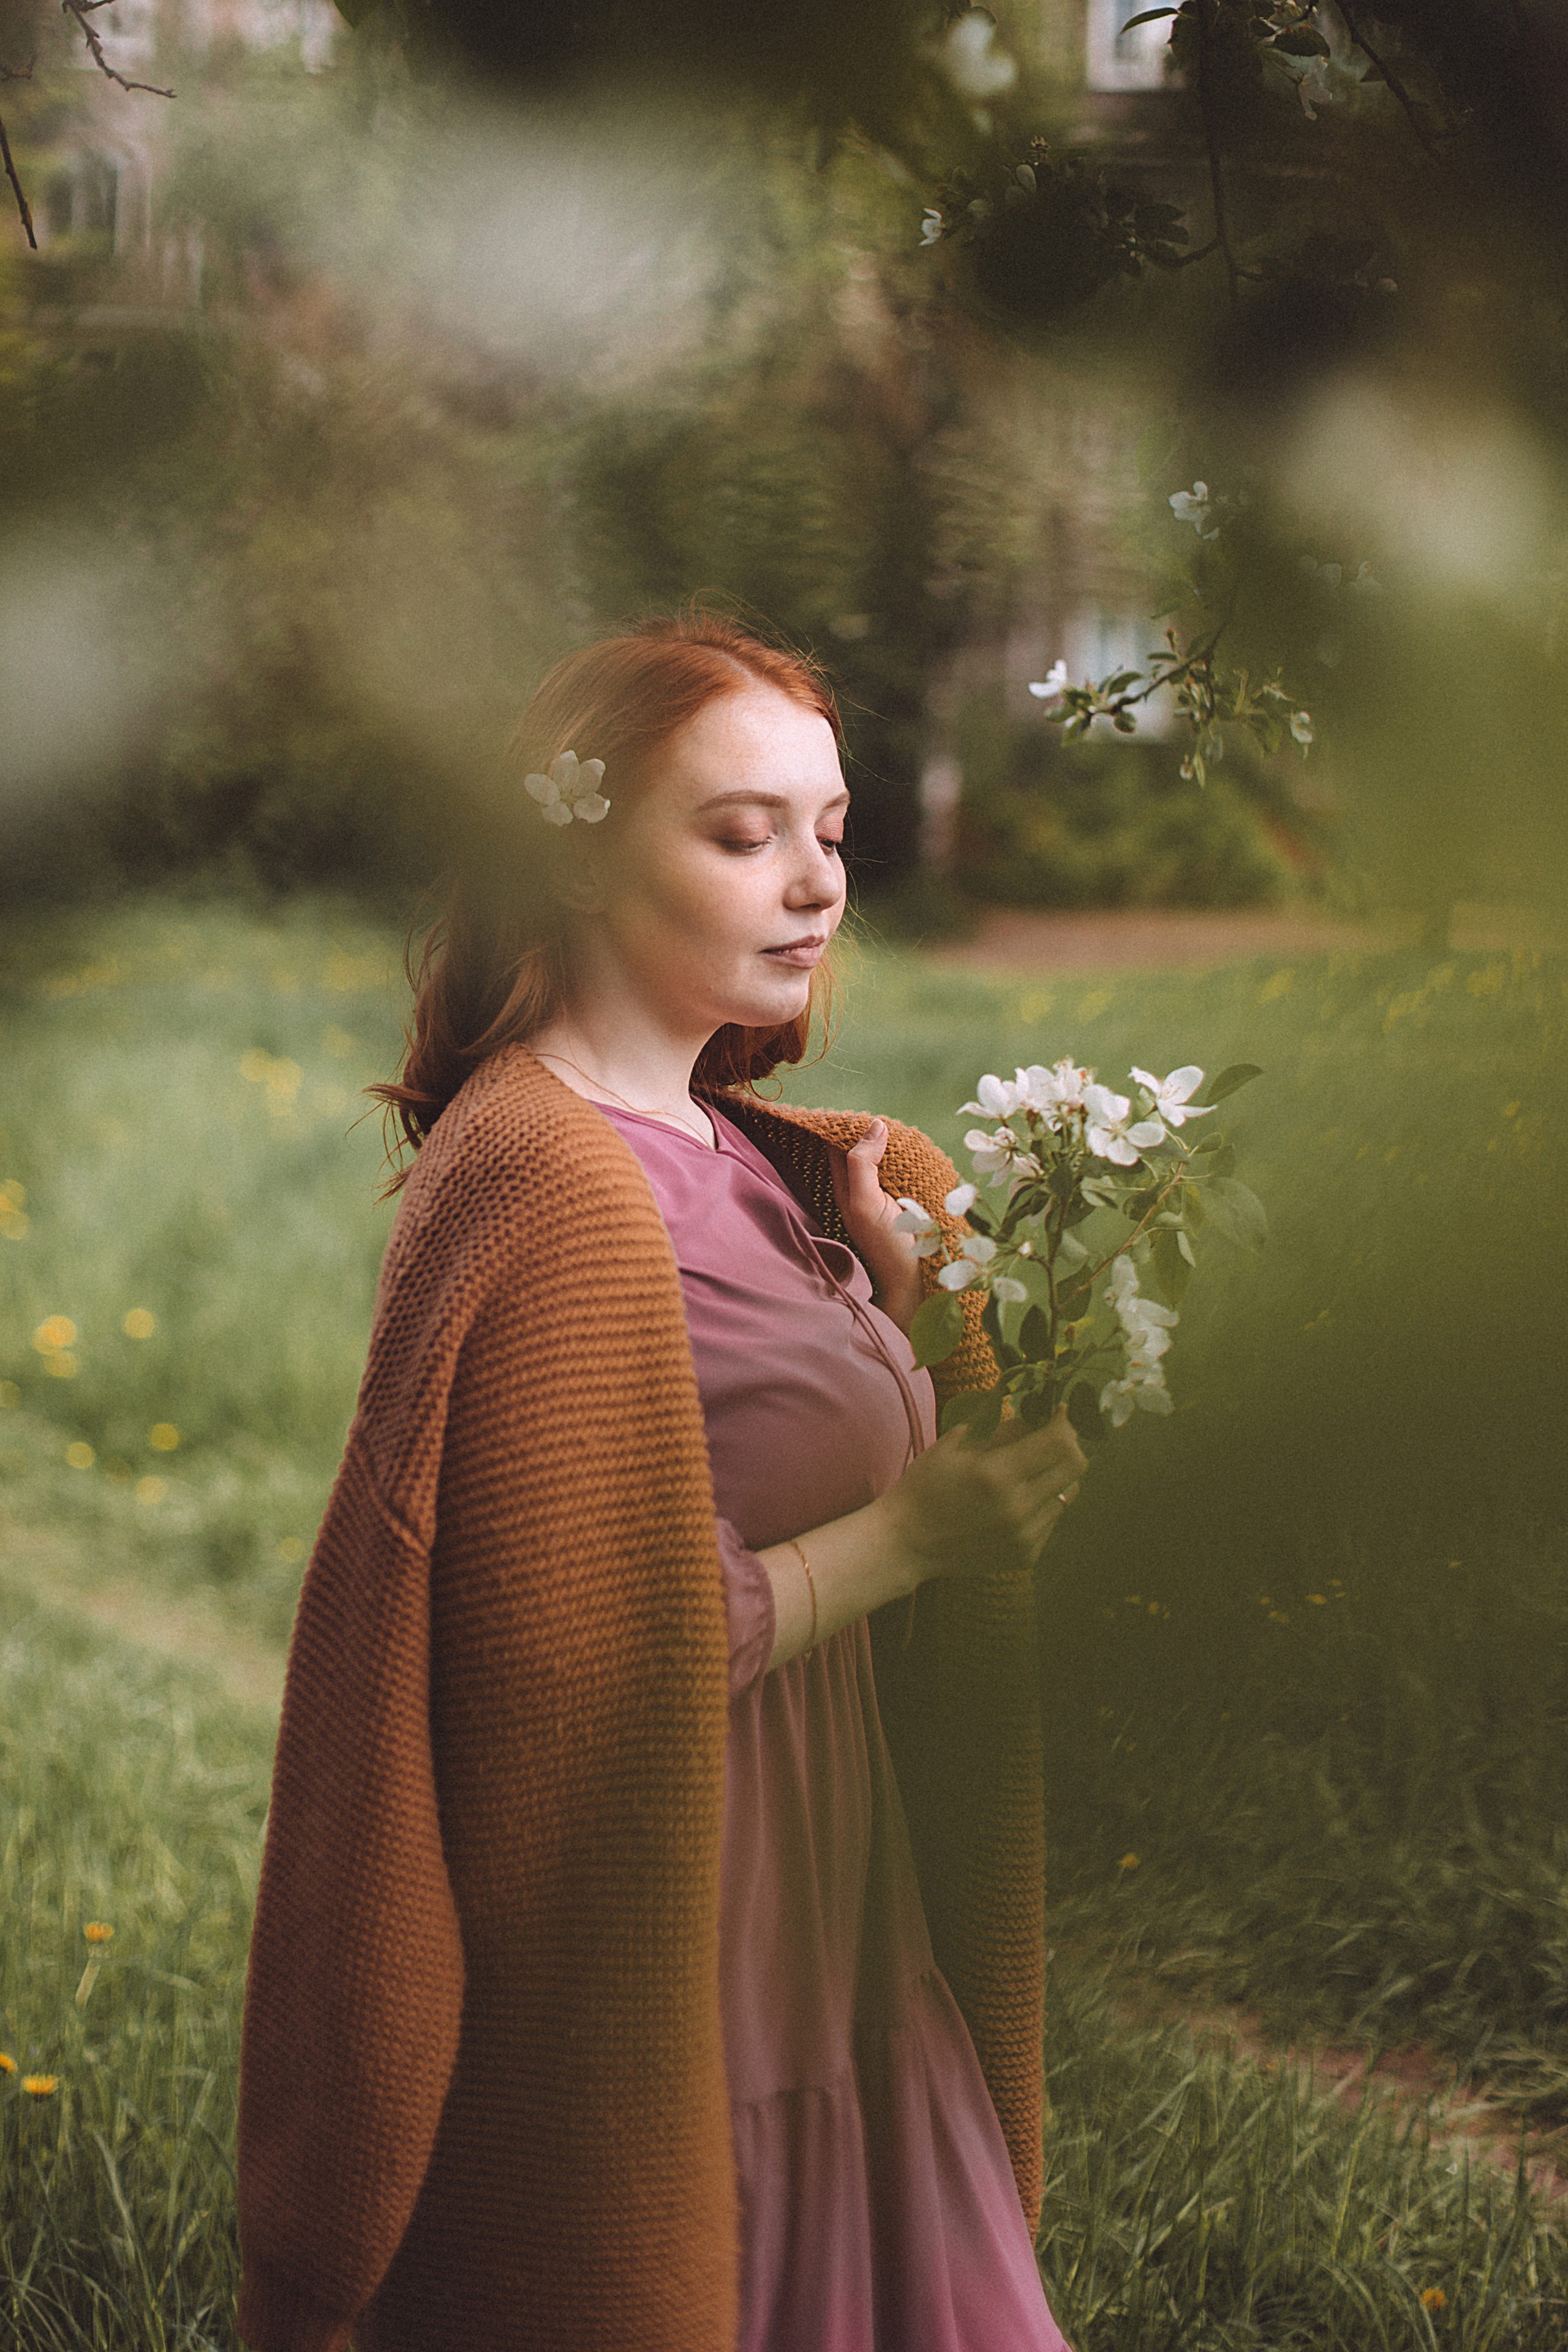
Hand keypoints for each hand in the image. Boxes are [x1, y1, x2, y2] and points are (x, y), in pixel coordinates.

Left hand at [830, 1119, 923, 1336]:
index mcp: (845, 1188)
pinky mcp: (902, 1204)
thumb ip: (862, 1164)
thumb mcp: (866, 1202)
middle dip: (867, 1131)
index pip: (836, 1145)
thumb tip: (873, 1125)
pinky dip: (903, 1159)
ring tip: (898, 1127)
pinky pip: (898, 1173)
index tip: (858, 1105)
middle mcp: (859, 1191)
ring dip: (887, 1144)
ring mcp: (881, 1198)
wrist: (915, 1283)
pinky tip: (913, 1152)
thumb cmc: (887, 1245)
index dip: (843, 1125)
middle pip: (857, 1150)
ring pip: (879, 1160)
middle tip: (883, 1113)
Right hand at [879, 1406, 1087, 1585]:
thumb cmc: (925, 1486)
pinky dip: (1043, 1502)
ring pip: (1069, 1492)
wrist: (907, 1543)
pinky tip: (1016, 1501)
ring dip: (1057, 1474)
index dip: (1064, 1420)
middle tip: (1050, 1436)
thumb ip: (1003, 1429)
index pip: (1058, 1441)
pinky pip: (1053, 1518)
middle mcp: (1018, 1507)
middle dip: (1069, 1443)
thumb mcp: (956, 1445)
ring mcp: (1026, 1535)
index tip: (1057, 1411)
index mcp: (997, 1474)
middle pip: (1075, 1465)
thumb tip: (1038, 1416)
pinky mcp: (1027, 1555)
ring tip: (1030, 1470)